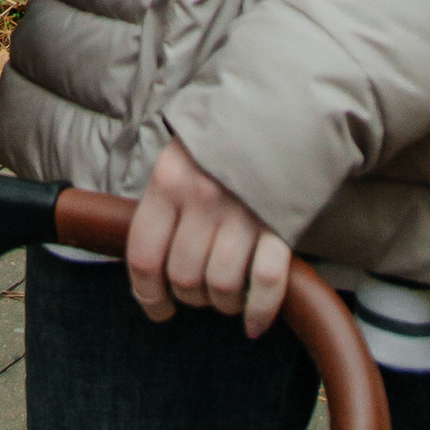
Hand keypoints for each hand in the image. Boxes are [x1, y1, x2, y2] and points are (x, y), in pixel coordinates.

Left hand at [124, 138, 291, 338]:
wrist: (285, 106)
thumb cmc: (224, 138)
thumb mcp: (179, 156)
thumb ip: (163, 202)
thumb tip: (148, 262)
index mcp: (168, 180)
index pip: (143, 256)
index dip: (146, 294)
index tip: (157, 308)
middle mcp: (202, 198)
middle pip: (184, 278)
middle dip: (189, 298)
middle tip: (197, 295)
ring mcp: (244, 213)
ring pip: (222, 286)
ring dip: (222, 304)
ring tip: (226, 298)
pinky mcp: (282, 225)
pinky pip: (266, 284)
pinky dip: (260, 311)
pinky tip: (254, 323)